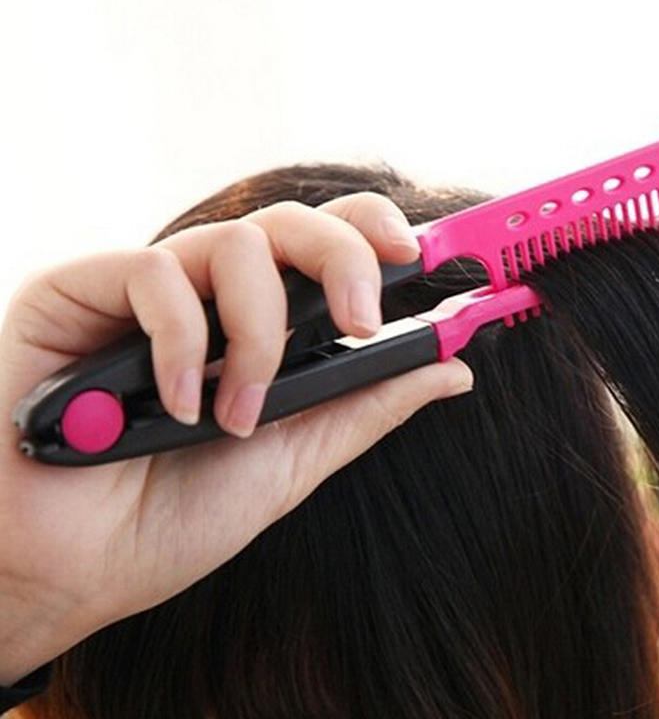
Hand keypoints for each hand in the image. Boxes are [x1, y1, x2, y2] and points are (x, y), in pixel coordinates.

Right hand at [0, 193, 472, 685]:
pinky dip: (182, 342)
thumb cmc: (174, 515)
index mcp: (258, 324)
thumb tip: (452, 369)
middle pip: (289, 222)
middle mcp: (207, 295)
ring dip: (254, 334)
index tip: (417, 257)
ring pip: (232, 243)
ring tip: (236, 415)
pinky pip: (153, 274)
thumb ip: (366, 404)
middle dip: (341, 259)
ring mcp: (144, 289)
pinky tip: (177, 405)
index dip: (371, 231)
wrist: (74, 567)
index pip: (321, 243)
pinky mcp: (78, 291)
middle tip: (357, 322)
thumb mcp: (294, 459)